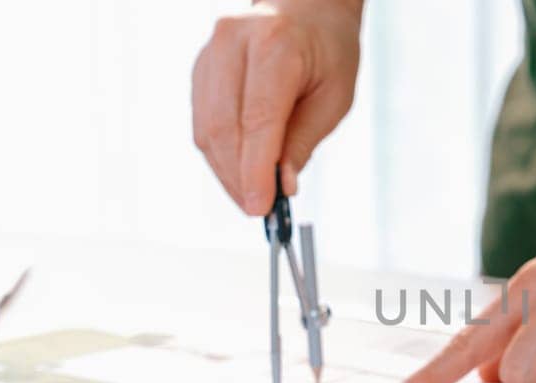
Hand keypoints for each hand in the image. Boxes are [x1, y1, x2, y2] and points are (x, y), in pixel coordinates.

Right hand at [192, 0, 361, 214]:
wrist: (306, 8)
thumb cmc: (328, 50)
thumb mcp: (335, 96)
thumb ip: (305, 140)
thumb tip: (282, 185)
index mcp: (274, 43)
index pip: (257, 118)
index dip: (255, 169)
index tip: (260, 206)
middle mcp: (232, 42)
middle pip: (223, 126)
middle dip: (238, 177)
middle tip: (258, 209)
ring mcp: (209, 52)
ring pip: (206, 128)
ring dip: (226, 171)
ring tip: (251, 195)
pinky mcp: (200, 68)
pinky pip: (202, 121)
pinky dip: (220, 153)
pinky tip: (240, 170)